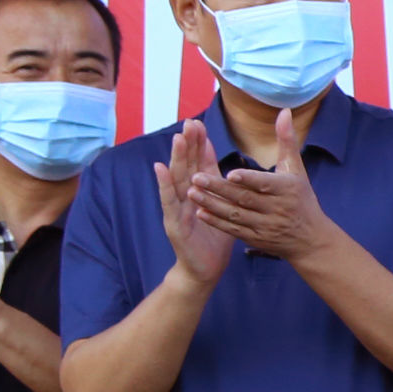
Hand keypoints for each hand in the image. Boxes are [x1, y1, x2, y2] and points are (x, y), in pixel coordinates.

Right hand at [155, 121, 238, 289]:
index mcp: (201, 192)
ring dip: (177, 158)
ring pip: (177, 179)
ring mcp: (178, 208)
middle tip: (189, 122)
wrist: (205, 269)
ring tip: (177, 138)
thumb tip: (232, 170)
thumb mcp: (224, 209)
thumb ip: (224, 189)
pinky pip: (168, 201)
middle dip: (188, 144)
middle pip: (187, 165)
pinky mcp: (174, 223)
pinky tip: (160, 168)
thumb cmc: (215, 238)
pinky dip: (164, 184)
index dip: (199, 144)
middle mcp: (186, 196)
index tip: (199, 123)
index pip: (199, 163)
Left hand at [184, 108, 336, 262]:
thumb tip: (284, 111)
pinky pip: (234, 230)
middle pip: (245, 199)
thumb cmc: (301, 198)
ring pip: (235, 215)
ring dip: (212, 204)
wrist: (310, 239)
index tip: (229, 173)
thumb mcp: (296, 169)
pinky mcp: (256, 239)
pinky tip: (200, 212)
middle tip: (196, 177)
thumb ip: (286, 140)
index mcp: (287, 189)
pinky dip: (216, 222)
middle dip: (219, 189)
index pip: (265, 184)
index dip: (248, 179)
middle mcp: (277, 209)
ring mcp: (265, 226)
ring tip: (191, 192)